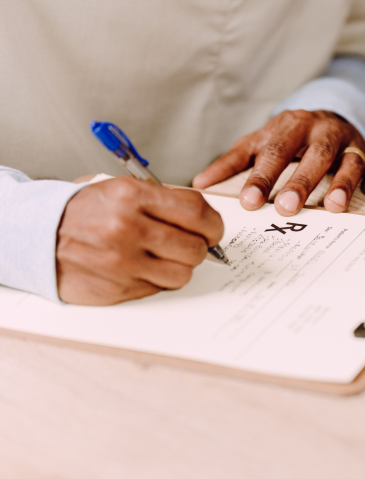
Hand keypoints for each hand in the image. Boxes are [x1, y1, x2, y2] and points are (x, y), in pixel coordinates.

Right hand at [56, 176, 223, 304]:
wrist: (38, 235)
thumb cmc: (85, 211)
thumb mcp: (121, 190)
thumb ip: (163, 201)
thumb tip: (205, 220)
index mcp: (132, 196)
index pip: (197, 212)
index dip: (213, 224)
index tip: (212, 229)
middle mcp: (127, 228)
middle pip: (195, 247)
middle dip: (200, 247)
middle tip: (190, 244)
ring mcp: (122, 262)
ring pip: (182, 274)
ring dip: (180, 267)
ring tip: (165, 257)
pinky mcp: (117, 288)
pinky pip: (159, 288)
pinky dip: (158, 280)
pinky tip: (144, 268)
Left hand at [192, 110, 364, 215]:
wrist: (325, 116)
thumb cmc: (287, 138)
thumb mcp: (257, 143)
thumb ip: (232, 162)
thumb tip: (199, 184)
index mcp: (288, 127)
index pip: (274, 153)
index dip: (262, 178)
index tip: (249, 201)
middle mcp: (320, 132)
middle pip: (312, 156)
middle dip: (300, 182)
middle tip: (286, 207)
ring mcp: (347, 142)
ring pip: (348, 160)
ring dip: (342, 183)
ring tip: (334, 207)